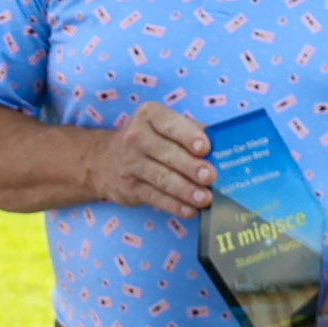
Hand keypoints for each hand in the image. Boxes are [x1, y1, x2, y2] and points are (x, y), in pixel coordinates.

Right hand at [87, 102, 212, 216]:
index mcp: (149, 116)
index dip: (187, 135)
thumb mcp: (164, 126)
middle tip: (210, 176)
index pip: (169, 124)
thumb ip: (192, 131)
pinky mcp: (129, 188)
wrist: (104, 160)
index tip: (204, 148)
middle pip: (166, 153)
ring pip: (161, 178)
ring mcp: (130, 164)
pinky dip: (174, 205)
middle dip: (190, 166)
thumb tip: (223, 143)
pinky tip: (190, 210)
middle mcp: (136, 137)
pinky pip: (155, 198)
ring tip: (205, 198)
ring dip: (185, 190)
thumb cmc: (149, 140)